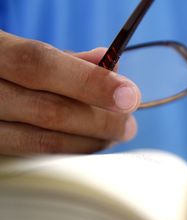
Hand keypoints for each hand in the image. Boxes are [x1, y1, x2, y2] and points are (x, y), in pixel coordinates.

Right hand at [0, 31, 140, 154]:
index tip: (129, 96)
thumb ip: (68, 59)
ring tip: (114, 136)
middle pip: (47, 110)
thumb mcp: (26, 50)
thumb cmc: (7, 66)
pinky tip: (88, 144)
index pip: (40, 65)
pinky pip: (33, 157)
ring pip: (41, 142)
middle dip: (100, 121)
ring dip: (89, 142)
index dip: (89, 82)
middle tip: (128, 125)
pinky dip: (68, 152)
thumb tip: (112, 66)